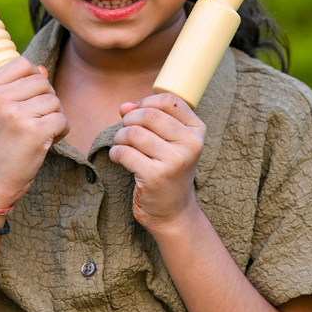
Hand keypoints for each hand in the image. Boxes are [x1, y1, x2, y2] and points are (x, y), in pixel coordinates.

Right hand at [0, 58, 69, 209]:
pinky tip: (48, 141)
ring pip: (54, 101)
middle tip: (36, 120)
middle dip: (46, 100)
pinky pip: (62, 119)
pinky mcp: (34, 132)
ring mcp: (16, 115)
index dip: (34, 79)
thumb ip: (19, 87)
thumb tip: (42, 68)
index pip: (22, 64)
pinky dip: (61, 131)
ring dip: (54, 117)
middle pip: (42, 82)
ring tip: (39, 132)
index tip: (29, 100)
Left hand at [109, 92, 204, 233]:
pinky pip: (124, 152)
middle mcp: (190, 144)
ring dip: (119, 137)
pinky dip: (115, 153)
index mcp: (197, 131)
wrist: (173, 212)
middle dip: (129, 120)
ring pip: (133, 132)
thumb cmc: (168, 171)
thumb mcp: (168, 142)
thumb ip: (149, 118)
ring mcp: (174, 161)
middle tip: (125, 134)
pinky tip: (118, 159)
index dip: (146, 102)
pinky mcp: (155, 176)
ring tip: (121, 147)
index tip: (138, 116)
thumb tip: (125, 106)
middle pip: (148, 114)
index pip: (168, 100)